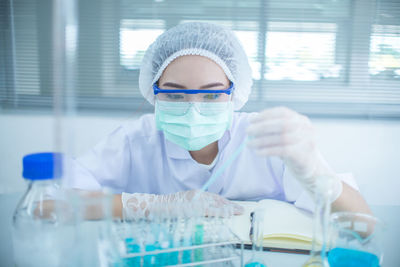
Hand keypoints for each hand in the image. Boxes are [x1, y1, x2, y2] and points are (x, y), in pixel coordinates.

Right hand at [122, 190, 242, 217]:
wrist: (155, 206)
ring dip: (228, 208)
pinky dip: (220, 212)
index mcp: (194, 195)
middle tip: (240, 209)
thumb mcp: (182, 204)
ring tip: (238, 211)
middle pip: (217, 200)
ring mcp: (196, 201)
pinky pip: (210, 210)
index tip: (232, 205)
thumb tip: (202, 211)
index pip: (213, 197)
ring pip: (217, 204)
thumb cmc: (166, 208)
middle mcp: (197, 195)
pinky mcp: (194, 208)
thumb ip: (192, 206)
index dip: (224, 202)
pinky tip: (228, 214)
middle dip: (229, 205)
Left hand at [246, 107, 341, 198]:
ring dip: (262, 141)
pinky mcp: (303, 155)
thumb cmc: (294, 149)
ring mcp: (307, 142)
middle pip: (282, 124)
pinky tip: (258, 152)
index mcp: (301, 120)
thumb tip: (252, 124)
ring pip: (281, 138)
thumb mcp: (287, 134)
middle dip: (262, 127)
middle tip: (248, 131)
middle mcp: (306, 129)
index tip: (251, 120)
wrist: (311, 167)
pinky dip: (268, 151)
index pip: (283, 112)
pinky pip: (282, 151)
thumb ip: (274, 128)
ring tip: (249, 144)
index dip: (265, 115)